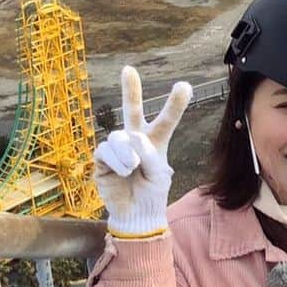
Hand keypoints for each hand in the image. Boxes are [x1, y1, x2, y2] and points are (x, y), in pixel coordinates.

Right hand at [94, 67, 191, 235]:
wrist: (135, 216)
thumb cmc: (151, 194)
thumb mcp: (160, 176)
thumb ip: (150, 156)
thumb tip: (132, 136)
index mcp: (155, 143)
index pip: (166, 121)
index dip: (174, 104)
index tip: (185, 85)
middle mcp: (134, 141)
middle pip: (132, 111)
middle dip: (130, 91)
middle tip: (129, 70)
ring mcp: (116, 149)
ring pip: (118, 137)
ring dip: (128, 154)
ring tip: (133, 169)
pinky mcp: (101, 159)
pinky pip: (105, 151)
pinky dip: (117, 161)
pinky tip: (123, 173)